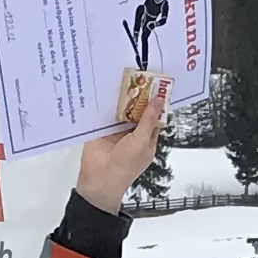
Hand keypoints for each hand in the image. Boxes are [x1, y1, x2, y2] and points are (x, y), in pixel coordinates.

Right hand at [72, 91, 167, 213]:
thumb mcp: (141, 142)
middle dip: (138, 98)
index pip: (154, 118)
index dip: (155, 103)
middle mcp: (132, 134)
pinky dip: (107, 104)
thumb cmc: (124, 167)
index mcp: (146, 140)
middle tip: (139, 78)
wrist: (99, 179)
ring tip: (125, 79)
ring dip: (122, 99)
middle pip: (137, 112)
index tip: (156, 86)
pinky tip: (108, 90)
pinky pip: (105, 114)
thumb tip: (159, 102)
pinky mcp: (101, 130)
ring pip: (121, 111)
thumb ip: (148, 120)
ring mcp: (116, 132)